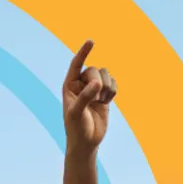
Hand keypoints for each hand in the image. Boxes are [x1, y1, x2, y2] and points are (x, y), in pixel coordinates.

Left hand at [62, 40, 116, 154]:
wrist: (86, 142)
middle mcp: (81, 84)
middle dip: (98, 81)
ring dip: (107, 87)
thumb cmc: (76, 128)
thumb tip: (97, 83)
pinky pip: (113, 83)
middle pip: (95, 70)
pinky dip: (113, 90)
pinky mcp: (104, 95)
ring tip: (102, 101)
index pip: (76, 64)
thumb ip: (85, 96)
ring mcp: (93, 89)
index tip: (91, 41)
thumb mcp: (77, 113)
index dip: (83, 52)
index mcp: (69, 85)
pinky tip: (107, 101)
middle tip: (97, 97)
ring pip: (106, 75)